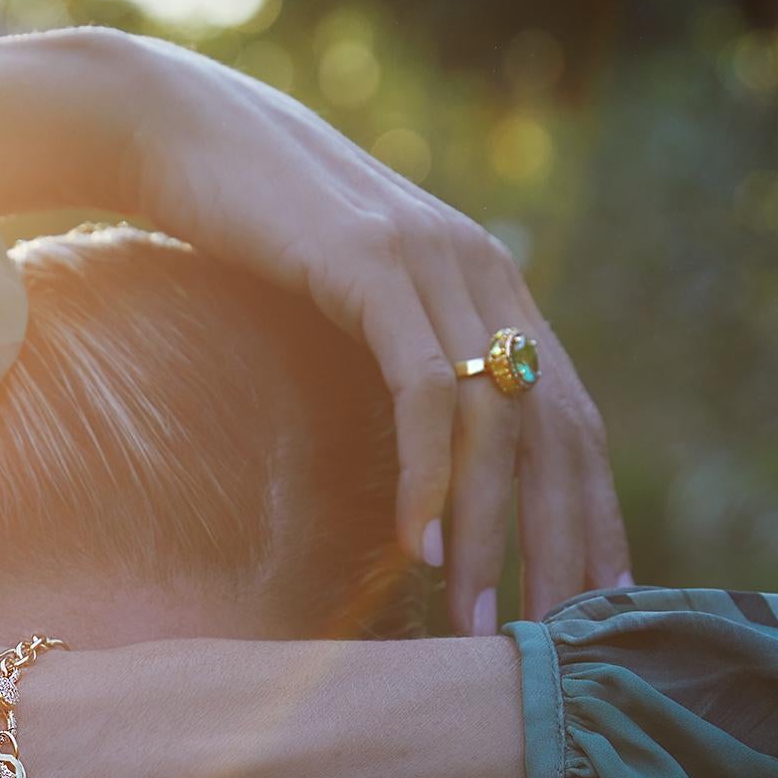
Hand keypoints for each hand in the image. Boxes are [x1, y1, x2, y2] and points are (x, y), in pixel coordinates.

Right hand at [111, 31, 629, 628]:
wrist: (180, 133)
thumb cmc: (248, 234)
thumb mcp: (349, 304)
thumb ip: (400, 360)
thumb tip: (416, 466)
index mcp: (490, 287)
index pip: (570, 418)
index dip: (592, 513)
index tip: (598, 606)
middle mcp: (483, 272)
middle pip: (555, 429)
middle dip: (561, 545)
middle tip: (554, 644)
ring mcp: (433, 263)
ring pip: (495, 421)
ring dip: (490, 533)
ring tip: (477, 624)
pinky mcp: (371, 263)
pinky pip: (421, 389)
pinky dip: (428, 475)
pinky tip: (416, 548)